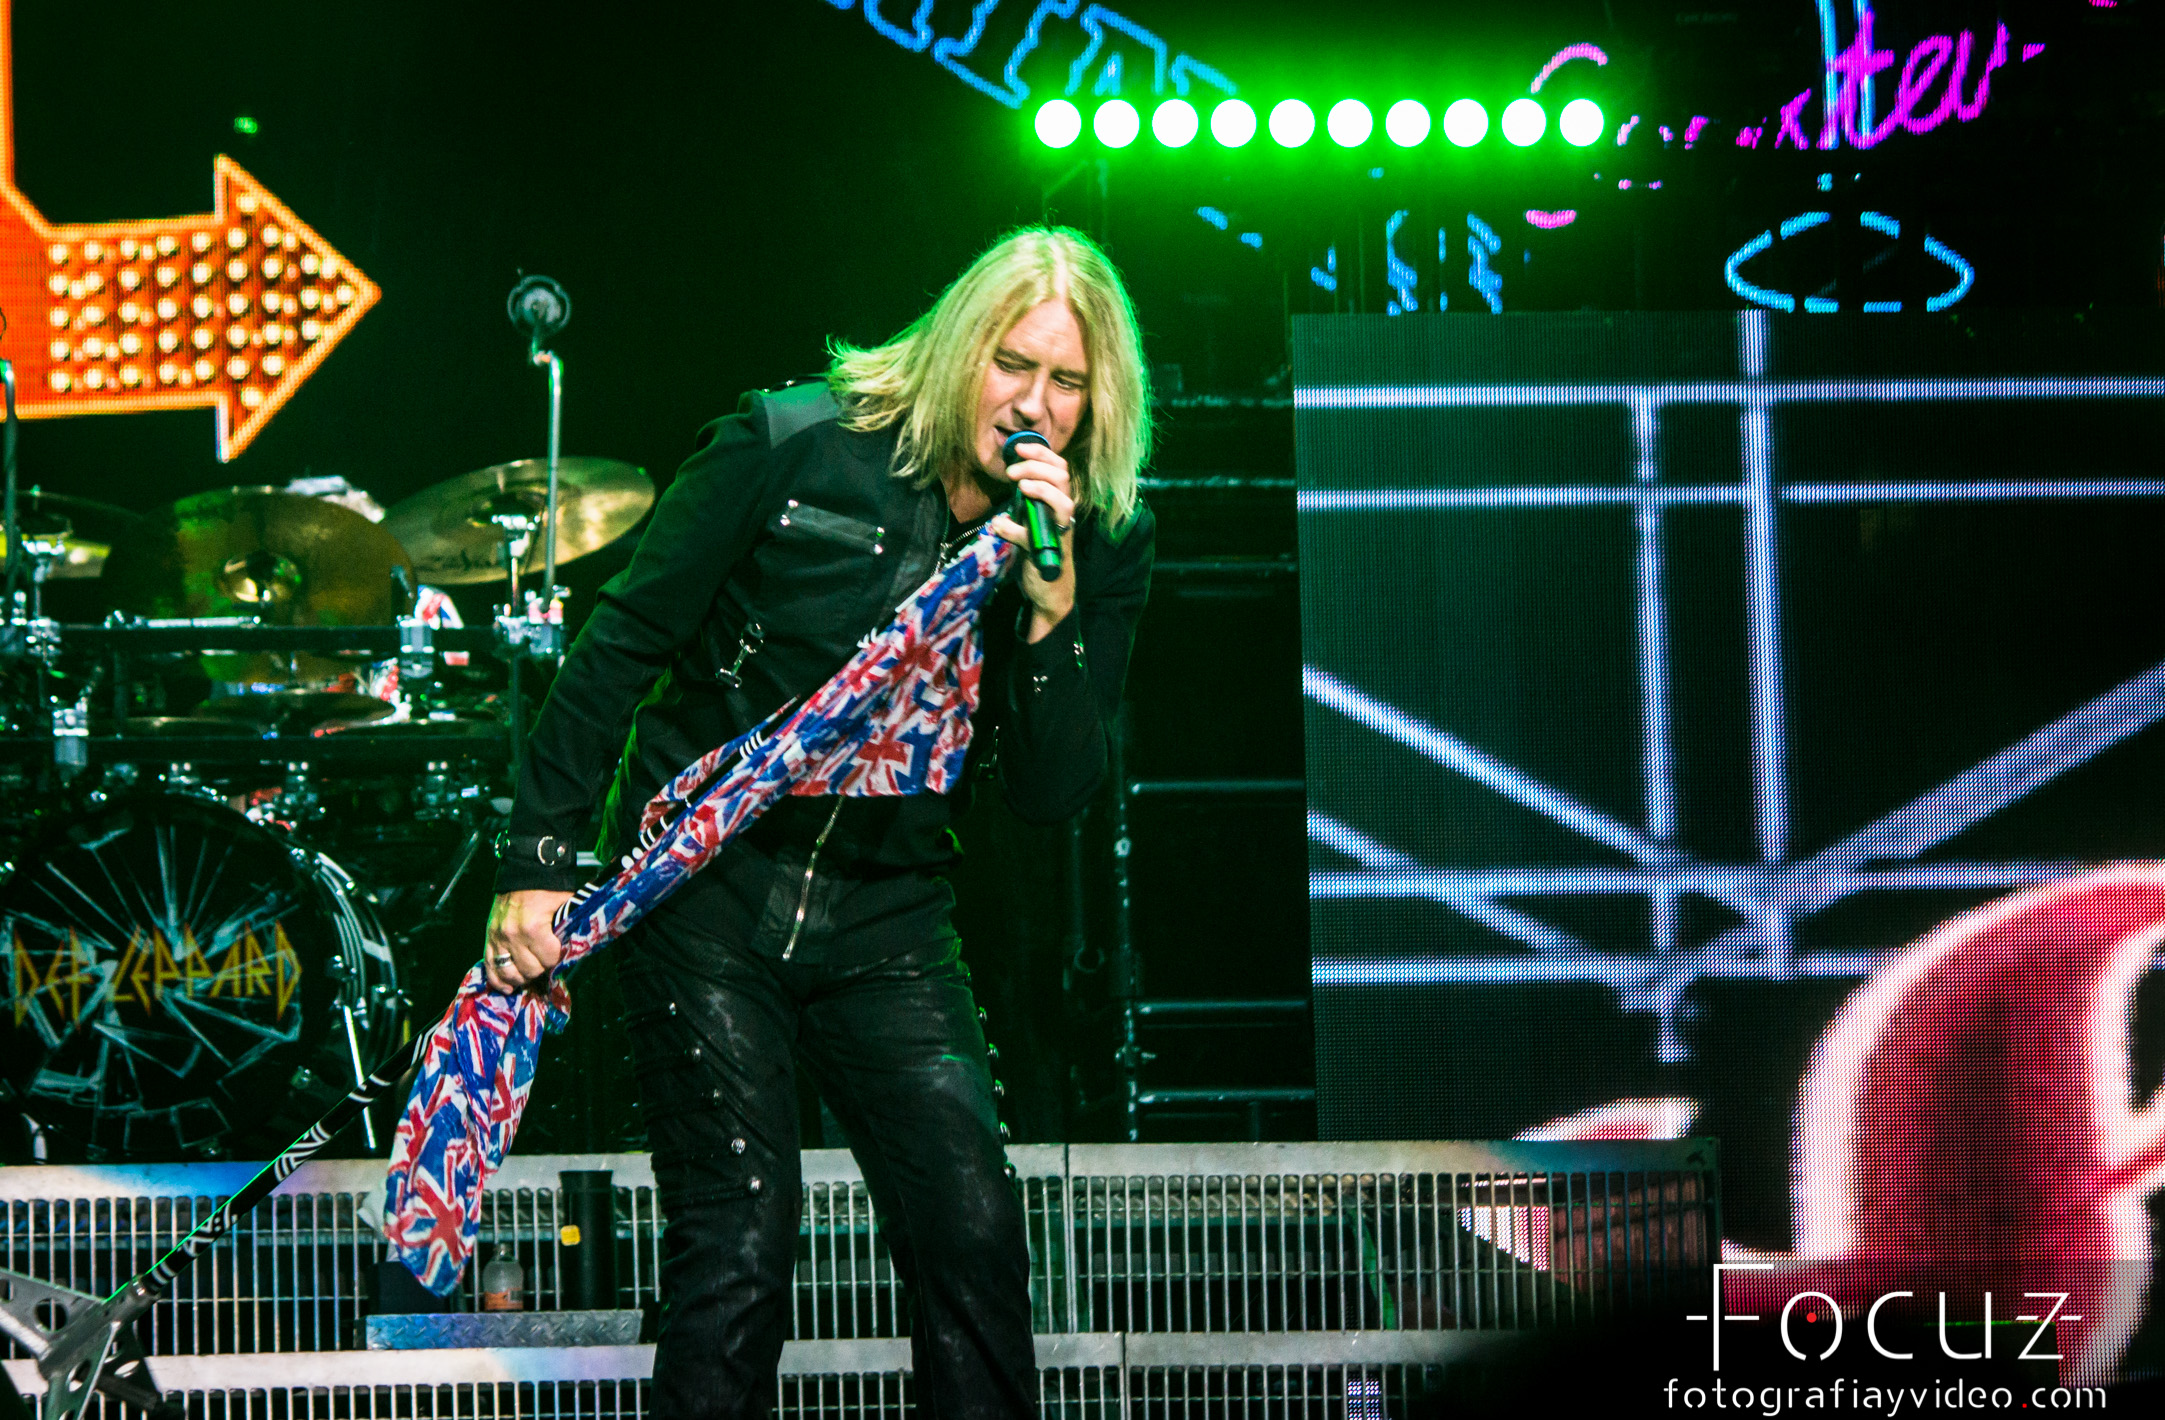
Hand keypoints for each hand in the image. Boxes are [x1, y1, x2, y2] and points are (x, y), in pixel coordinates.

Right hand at [484, 889, 572, 992]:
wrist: (525, 870)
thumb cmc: (548, 888)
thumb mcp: (565, 907)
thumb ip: (567, 931)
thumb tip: (572, 952)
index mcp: (533, 928)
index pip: (548, 960)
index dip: (557, 960)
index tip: (560, 954)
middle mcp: (512, 936)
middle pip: (529, 970)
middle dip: (541, 969)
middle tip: (546, 961)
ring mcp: (498, 938)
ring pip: (509, 973)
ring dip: (521, 977)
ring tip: (530, 973)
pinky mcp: (489, 937)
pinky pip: (490, 966)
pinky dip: (498, 980)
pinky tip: (508, 987)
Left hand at [987, 441, 1076, 640]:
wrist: (1049, 590)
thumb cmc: (1040, 550)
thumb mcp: (1031, 518)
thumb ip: (1025, 499)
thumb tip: (1011, 473)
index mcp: (1060, 501)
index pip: (1059, 467)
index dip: (1041, 454)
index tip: (1018, 448)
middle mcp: (1065, 514)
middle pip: (1062, 478)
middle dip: (1036, 467)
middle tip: (1012, 472)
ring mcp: (1059, 533)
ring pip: (1063, 503)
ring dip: (1041, 490)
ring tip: (1020, 487)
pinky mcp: (1047, 553)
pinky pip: (1032, 537)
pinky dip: (1013, 530)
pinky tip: (999, 525)